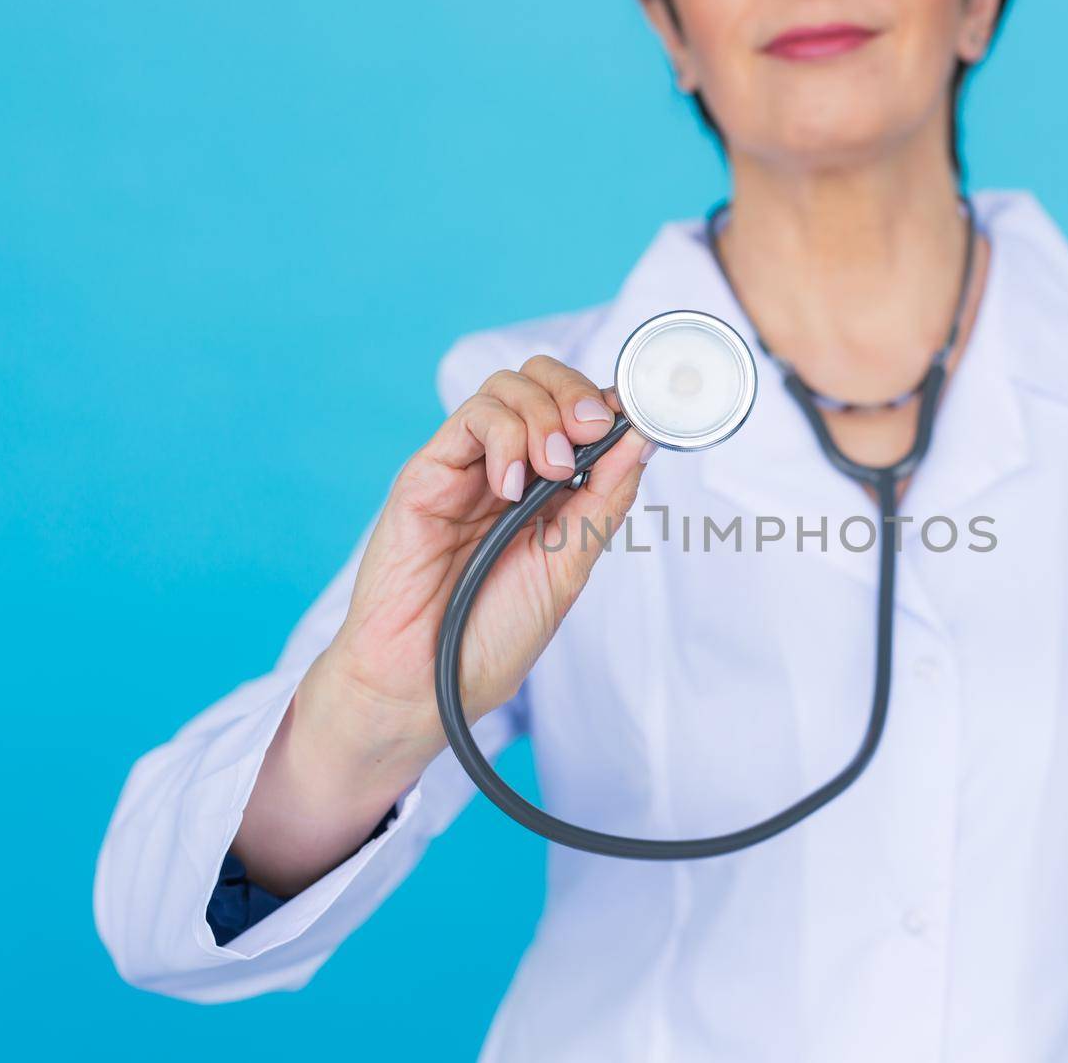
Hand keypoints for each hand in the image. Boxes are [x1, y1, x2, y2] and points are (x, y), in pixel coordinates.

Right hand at [234, 356, 652, 893]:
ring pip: (506, 388)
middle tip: (592, 429)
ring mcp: (466, 468)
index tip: (640, 418)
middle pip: (542, 382)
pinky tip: (510, 485)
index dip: (609, 405)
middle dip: (576, 393)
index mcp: (548, 491)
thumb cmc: (492, 635)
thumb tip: (642, 439)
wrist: (426, 684)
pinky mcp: (426, 474)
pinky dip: (502, 437)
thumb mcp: (569, 566)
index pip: (580, 414)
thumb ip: (603, 501)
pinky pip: (468, 420)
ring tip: (551, 471)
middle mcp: (508, 469)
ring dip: (542, 416)